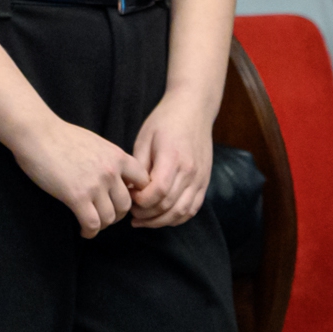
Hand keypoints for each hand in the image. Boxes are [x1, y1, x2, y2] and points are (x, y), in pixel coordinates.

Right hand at [12, 114, 147, 237]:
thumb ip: (108, 160)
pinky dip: (89, 231)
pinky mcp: (77, 196)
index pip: (143, 182)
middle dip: (116, 214)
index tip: (121, 198)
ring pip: (110, 217)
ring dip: (102, 224)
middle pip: (126, 205)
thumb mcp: (94, 143)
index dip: (135, 194)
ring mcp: (95, 185)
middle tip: (104, 215)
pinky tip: (83, 231)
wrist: (35, 132)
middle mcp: (111, 172)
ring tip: (92, 224)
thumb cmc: (59, 135)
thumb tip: (114, 176)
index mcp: (117, 156)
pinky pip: (92, 223)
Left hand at [129, 91, 216, 227]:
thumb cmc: (164, 122)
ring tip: (143, 220)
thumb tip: (130, 189)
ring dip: (161, 221)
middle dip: (147, 214)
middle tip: (130, 213)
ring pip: (182, 212)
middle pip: (169, 205)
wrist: (193, 111)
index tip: (127, 197)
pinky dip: (177, 218)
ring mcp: (201, 179)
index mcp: (173, 159)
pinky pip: (193, 208)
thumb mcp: (144, 139)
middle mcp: (190, 172)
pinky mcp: (205, 182)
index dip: (140, 201)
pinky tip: (162, 218)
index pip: (157, 191)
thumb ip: (139, 166)